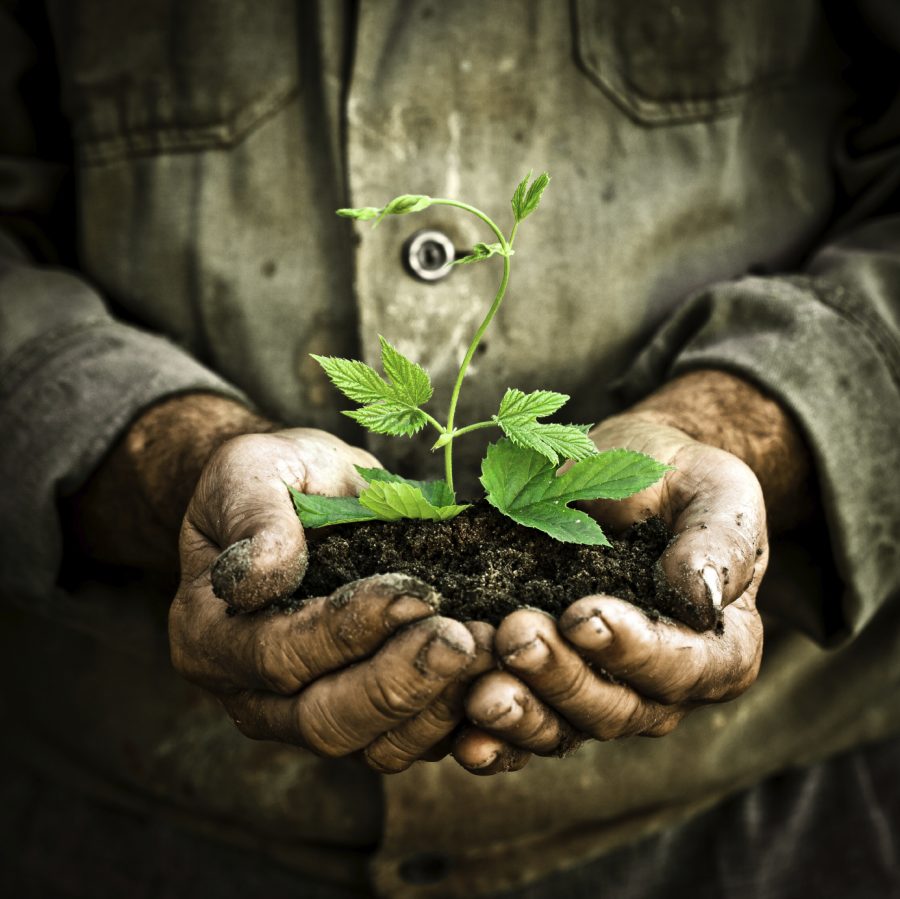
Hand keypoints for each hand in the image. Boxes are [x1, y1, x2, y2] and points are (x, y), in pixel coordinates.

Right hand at [169, 427, 490, 771]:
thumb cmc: (273, 479)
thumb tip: (260, 575)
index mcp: (211, 635)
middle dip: (400, 683)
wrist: (303, 494)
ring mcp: (308, 712)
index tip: (412, 594)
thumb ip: (253, 516)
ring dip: (438, 707)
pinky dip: (456, 718)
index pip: (276, 654)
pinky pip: (410, 742)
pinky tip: (495, 675)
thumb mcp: (249, 473)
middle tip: (462, 639)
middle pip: (325, 720)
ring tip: (488, 651)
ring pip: (373, 747)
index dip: (346, 631)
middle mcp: (253, 692)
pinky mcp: (364, 716)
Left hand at [460, 414, 766, 758]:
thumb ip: (720, 541)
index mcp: (717, 648)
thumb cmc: (677, 480)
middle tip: (515, 635)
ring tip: (481, 691)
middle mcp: (662, 688)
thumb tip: (700, 597)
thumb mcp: (715, 490)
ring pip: (565, 729)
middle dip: (562, 677)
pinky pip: (523, 731)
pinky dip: (494, 742)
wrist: (622, 481)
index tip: (582, 616)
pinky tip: (462, 739)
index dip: (633, 650)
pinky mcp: (547, 691)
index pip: (682, 667)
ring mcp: (600, 694)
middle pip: (616, 709)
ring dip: (521, 714)